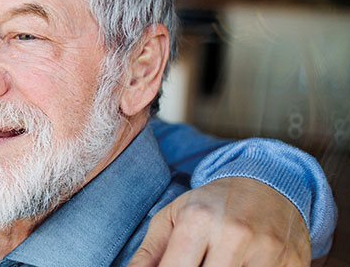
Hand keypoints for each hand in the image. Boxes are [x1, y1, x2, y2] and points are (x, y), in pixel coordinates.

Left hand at [127, 177, 309, 266]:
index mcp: (198, 220)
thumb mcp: (174, 217)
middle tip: (196, 266)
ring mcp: (268, 250)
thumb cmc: (213, 204)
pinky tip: (241, 266)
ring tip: (216, 263)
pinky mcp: (294, 262)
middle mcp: (234, 234)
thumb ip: (150, 251)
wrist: (270, 184)